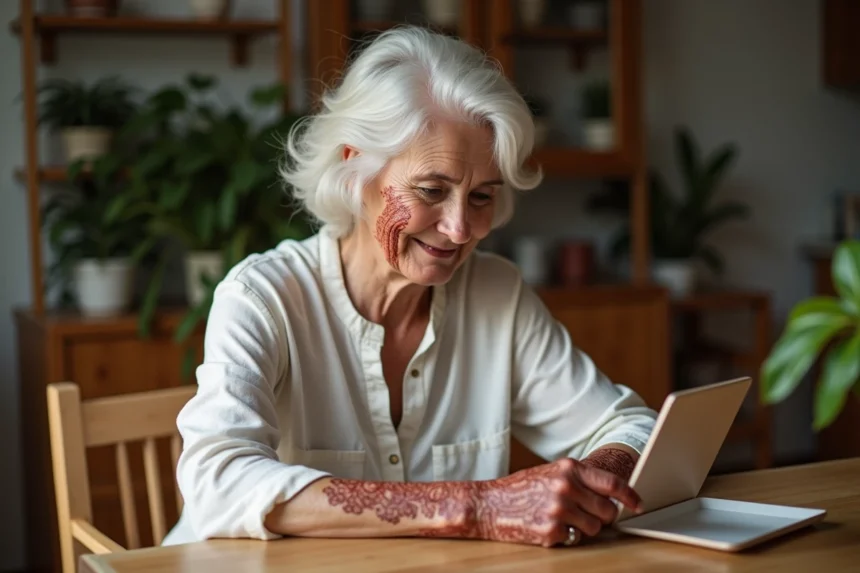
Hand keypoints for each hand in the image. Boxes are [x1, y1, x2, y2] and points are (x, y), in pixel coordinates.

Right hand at [472, 457, 641, 546]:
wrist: (489, 503)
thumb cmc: (522, 488)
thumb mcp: (552, 472)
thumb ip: (580, 480)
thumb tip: (613, 496)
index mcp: (568, 469)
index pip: (612, 484)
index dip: (630, 496)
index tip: (638, 505)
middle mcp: (566, 487)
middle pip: (608, 510)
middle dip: (604, 516)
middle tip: (588, 515)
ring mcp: (559, 510)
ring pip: (595, 529)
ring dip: (585, 528)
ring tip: (563, 519)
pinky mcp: (551, 531)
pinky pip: (575, 539)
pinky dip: (566, 536)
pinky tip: (548, 525)